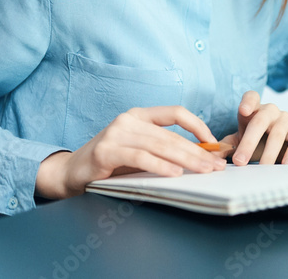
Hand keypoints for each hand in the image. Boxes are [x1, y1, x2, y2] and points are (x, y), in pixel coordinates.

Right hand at [35, 106, 227, 200]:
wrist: (70, 173)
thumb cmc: (110, 164)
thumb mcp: (139, 151)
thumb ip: (163, 149)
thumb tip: (202, 156)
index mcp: (139, 115)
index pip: (176, 113)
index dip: (198, 125)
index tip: (215, 143)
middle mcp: (129, 120)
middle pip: (171, 135)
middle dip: (198, 151)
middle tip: (216, 165)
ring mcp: (116, 133)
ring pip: (159, 145)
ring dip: (186, 159)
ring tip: (204, 170)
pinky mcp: (106, 151)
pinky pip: (140, 157)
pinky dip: (160, 166)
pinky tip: (175, 174)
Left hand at [220, 91, 287, 165]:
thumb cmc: (261, 135)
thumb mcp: (242, 137)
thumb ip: (226, 145)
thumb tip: (208, 154)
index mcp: (254, 108)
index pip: (251, 97)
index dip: (248, 102)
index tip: (243, 111)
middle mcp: (270, 111)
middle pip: (259, 122)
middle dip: (249, 142)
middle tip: (240, 161)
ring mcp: (286, 119)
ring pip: (277, 133)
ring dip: (269, 153)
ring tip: (262, 168)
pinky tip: (285, 163)